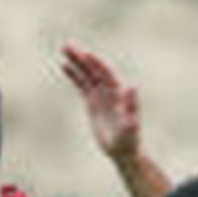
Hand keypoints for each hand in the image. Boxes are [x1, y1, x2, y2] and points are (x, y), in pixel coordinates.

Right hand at [61, 44, 141, 159]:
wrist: (123, 151)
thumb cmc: (129, 139)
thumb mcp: (130, 124)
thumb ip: (132, 105)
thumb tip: (133, 85)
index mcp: (119, 93)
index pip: (106, 74)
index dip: (96, 64)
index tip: (86, 54)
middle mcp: (110, 90)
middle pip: (94, 70)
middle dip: (82, 57)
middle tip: (67, 45)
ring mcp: (101, 95)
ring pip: (87, 74)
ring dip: (76, 61)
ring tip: (64, 49)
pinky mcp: (92, 102)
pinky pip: (82, 85)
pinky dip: (74, 75)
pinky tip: (65, 65)